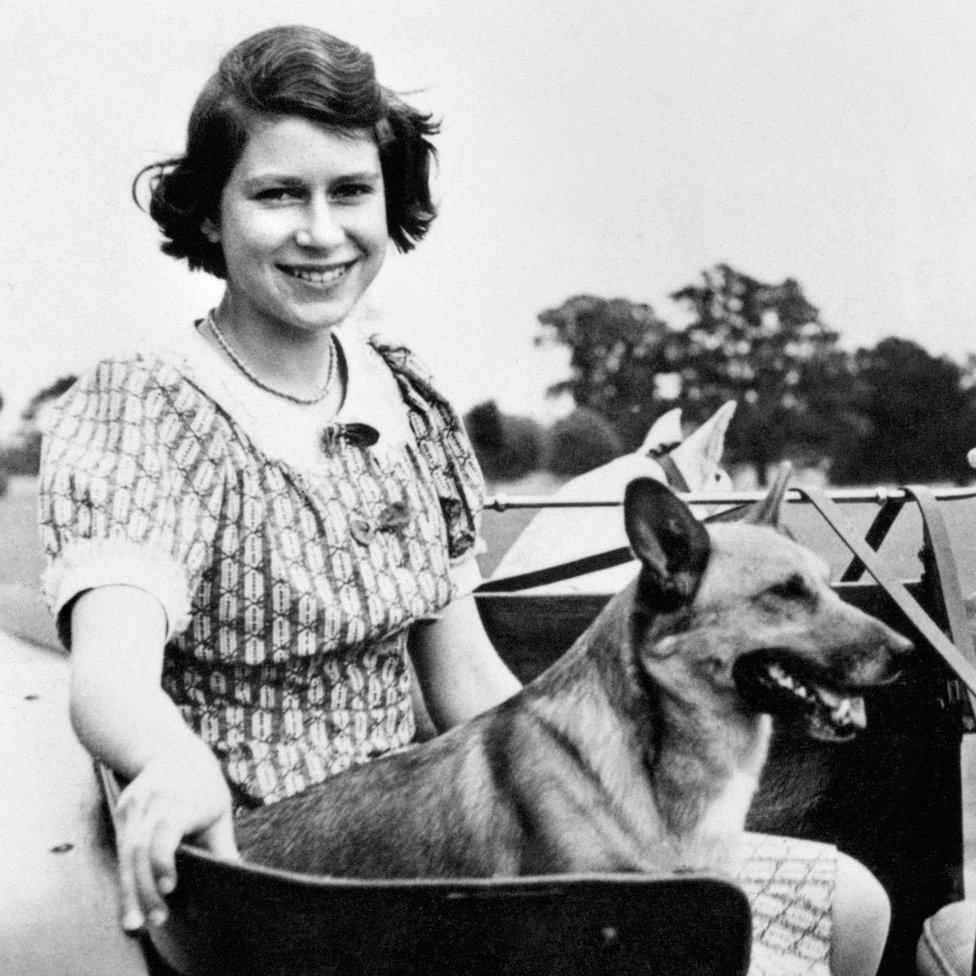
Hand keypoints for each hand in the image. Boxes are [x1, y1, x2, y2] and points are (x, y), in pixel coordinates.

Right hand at [113, 740, 238, 930]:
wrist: (170, 750)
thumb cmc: (203, 784)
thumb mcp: (219, 809)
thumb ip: (222, 846)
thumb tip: (236, 878)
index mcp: (182, 799)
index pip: (166, 832)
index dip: (164, 861)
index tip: (170, 888)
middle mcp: (154, 801)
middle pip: (141, 849)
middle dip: (146, 888)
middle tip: (156, 920)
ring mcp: (134, 805)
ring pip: (127, 852)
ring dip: (130, 890)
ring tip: (135, 922)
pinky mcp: (122, 811)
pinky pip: (121, 849)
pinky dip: (126, 876)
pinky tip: (130, 900)